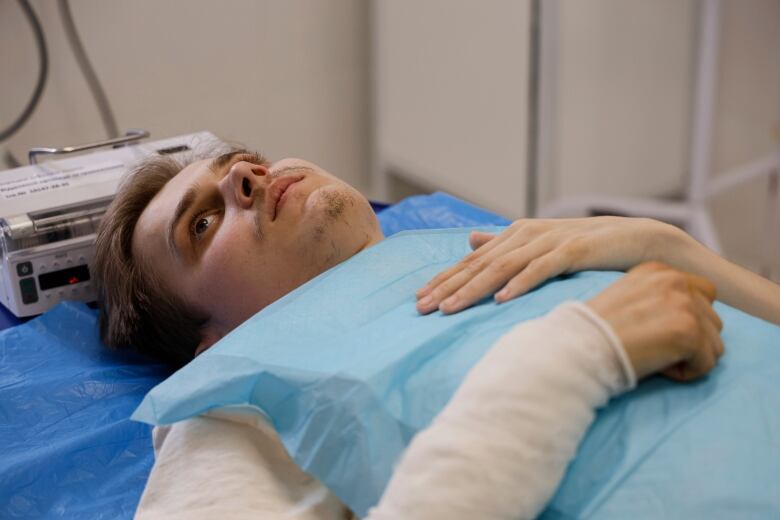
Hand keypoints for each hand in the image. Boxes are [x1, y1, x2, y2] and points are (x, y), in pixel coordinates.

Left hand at [416, 217, 671, 314]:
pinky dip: (520, 283)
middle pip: (479, 264)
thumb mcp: (541, 246)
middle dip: (448, 286)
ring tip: (450, 309)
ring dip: (474, 288)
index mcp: (516, 235)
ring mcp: (550, 241)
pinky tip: (500, 300)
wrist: (641, 241)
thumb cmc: (589, 248)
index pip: (472, 261)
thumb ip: (506, 245)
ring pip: (503, 267)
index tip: (419, 300)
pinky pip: (542, 269)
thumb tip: (472, 241)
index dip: (444, 279)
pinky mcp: (575, 250)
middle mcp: (527, 234)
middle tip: (422, 308)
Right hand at [587, 262, 723, 381]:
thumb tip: (688, 315)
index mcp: (658, 269)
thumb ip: (658, 297)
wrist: (578, 349)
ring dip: (689, 357)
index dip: (683, 319)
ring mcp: (684, 304)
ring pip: (714, 344)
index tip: (653, 332)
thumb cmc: (595, 333)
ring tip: (655, 357)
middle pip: (712, 319)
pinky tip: (657, 367)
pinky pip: (707, 363)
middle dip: (690, 340)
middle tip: (655, 348)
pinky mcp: (688, 332)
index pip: (702, 293)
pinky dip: (685, 373)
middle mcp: (674, 279)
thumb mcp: (626, 298)